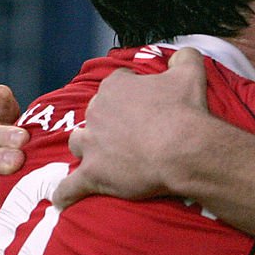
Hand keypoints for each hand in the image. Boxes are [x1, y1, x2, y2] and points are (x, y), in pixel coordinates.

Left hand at [53, 47, 209, 208]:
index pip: (117, 84)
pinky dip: (65, 193)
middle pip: (96, 114)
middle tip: (135, 133)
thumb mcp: (191, 72)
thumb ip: (183, 57)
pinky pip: (69, 186)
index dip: (132, 94)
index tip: (147, 105)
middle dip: (110, 121)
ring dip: (88, 149)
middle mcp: (96, 112)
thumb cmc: (186, 109)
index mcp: (115, 87)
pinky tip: (63, 198)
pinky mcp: (92, 174)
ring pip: (79, 143)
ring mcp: (91, 144)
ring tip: (105, 158)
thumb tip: (177, 55)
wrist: (185, 149)